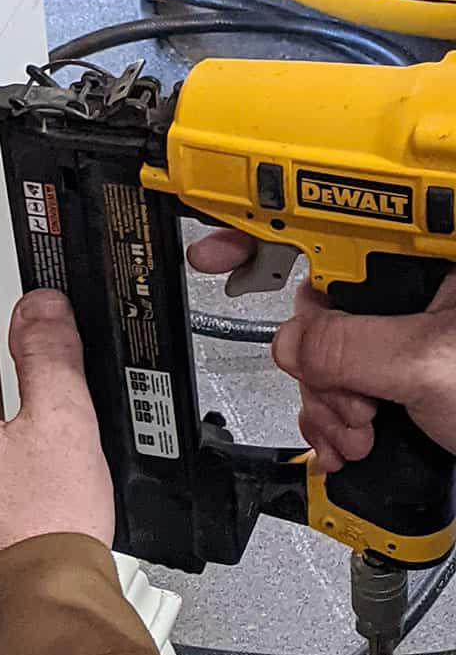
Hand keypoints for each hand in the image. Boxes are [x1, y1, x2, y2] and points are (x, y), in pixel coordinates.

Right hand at [187, 230, 455, 471]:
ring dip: (331, 400)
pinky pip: (350, 375)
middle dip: (320, 361)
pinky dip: (340, 413)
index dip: (274, 225)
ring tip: (362, 431)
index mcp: (442, 246)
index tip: (220, 249)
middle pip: (328, 295)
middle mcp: (431, 279)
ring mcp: (421, 326)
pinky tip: (359, 440)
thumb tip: (292, 340)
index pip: (345, 214)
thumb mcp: (430, 370)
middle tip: (344, 398)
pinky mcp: (411, 366)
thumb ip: (346, 346)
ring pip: (333, 345)